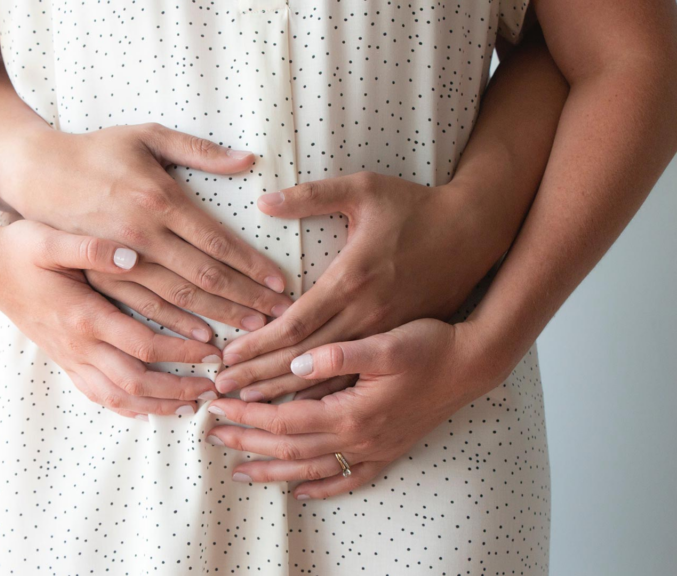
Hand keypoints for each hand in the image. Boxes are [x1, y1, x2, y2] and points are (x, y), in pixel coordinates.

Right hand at [0, 123, 292, 338]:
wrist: (36, 174)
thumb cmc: (96, 151)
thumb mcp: (146, 135)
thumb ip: (198, 149)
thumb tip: (247, 160)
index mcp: (158, 200)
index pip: (216, 242)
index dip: (252, 266)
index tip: (281, 283)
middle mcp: (141, 236)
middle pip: (204, 278)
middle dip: (246, 300)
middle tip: (280, 317)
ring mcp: (119, 262)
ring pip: (177, 301)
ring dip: (218, 318)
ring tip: (251, 332)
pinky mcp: (101, 277)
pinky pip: (143, 310)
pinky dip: (174, 329)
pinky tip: (201, 341)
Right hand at [0, 215, 222, 418]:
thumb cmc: (19, 247)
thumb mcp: (50, 238)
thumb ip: (91, 248)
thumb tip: (133, 255)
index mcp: (83, 315)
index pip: (143, 345)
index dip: (182, 352)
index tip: (214, 350)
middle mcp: (77, 344)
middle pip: (135, 383)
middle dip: (177, 390)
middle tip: (212, 388)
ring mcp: (68, 356)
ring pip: (117, 398)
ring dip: (156, 406)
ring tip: (189, 407)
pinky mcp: (62, 359)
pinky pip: (96, 394)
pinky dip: (126, 407)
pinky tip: (147, 408)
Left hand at [204, 319, 493, 498]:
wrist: (474, 364)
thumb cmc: (430, 346)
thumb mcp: (384, 341)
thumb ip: (338, 354)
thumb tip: (296, 361)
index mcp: (350, 411)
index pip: (283, 419)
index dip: (246, 414)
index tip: (217, 405)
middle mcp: (359, 438)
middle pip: (289, 449)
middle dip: (247, 442)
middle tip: (212, 437)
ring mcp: (374, 449)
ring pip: (312, 469)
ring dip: (273, 471)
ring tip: (240, 472)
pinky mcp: (388, 451)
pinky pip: (349, 479)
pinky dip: (323, 488)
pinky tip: (302, 492)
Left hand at [215, 172, 502, 399]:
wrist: (477, 234)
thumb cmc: (416, 207)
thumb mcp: (364, 188)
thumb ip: (312, 196)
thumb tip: (264, 200)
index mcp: (351, 280)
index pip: (293, 325)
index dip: (256, 345)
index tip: (225, 358)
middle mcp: (365, 316)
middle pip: (302, 360)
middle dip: (258, 378)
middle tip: (219, 392)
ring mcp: (384, 335)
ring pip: (327, 380)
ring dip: (285, 395)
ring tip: (246, 408)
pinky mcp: (397, 344)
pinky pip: (356, 381)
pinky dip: (324, 397)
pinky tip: (299, 414)